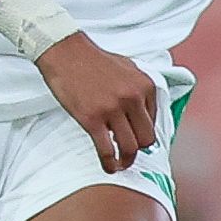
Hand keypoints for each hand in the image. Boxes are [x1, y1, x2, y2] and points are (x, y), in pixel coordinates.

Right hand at [36, 33, 158, 173]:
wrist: (66, 53)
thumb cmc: (94, 61)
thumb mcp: (129, 69)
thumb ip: (140, 90)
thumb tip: (145, 114)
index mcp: (145, 86)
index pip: (155, 121)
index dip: (145, 134)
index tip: (137, 140)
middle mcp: (133, 98)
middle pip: (147, 138)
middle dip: (139, 150)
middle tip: (130, 155)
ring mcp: (113, 109)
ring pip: (130, 147)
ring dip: (127, 161)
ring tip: (121, 165)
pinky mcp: (92, 118)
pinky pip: (106, 149)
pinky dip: (109, 163)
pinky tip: (108, 167)